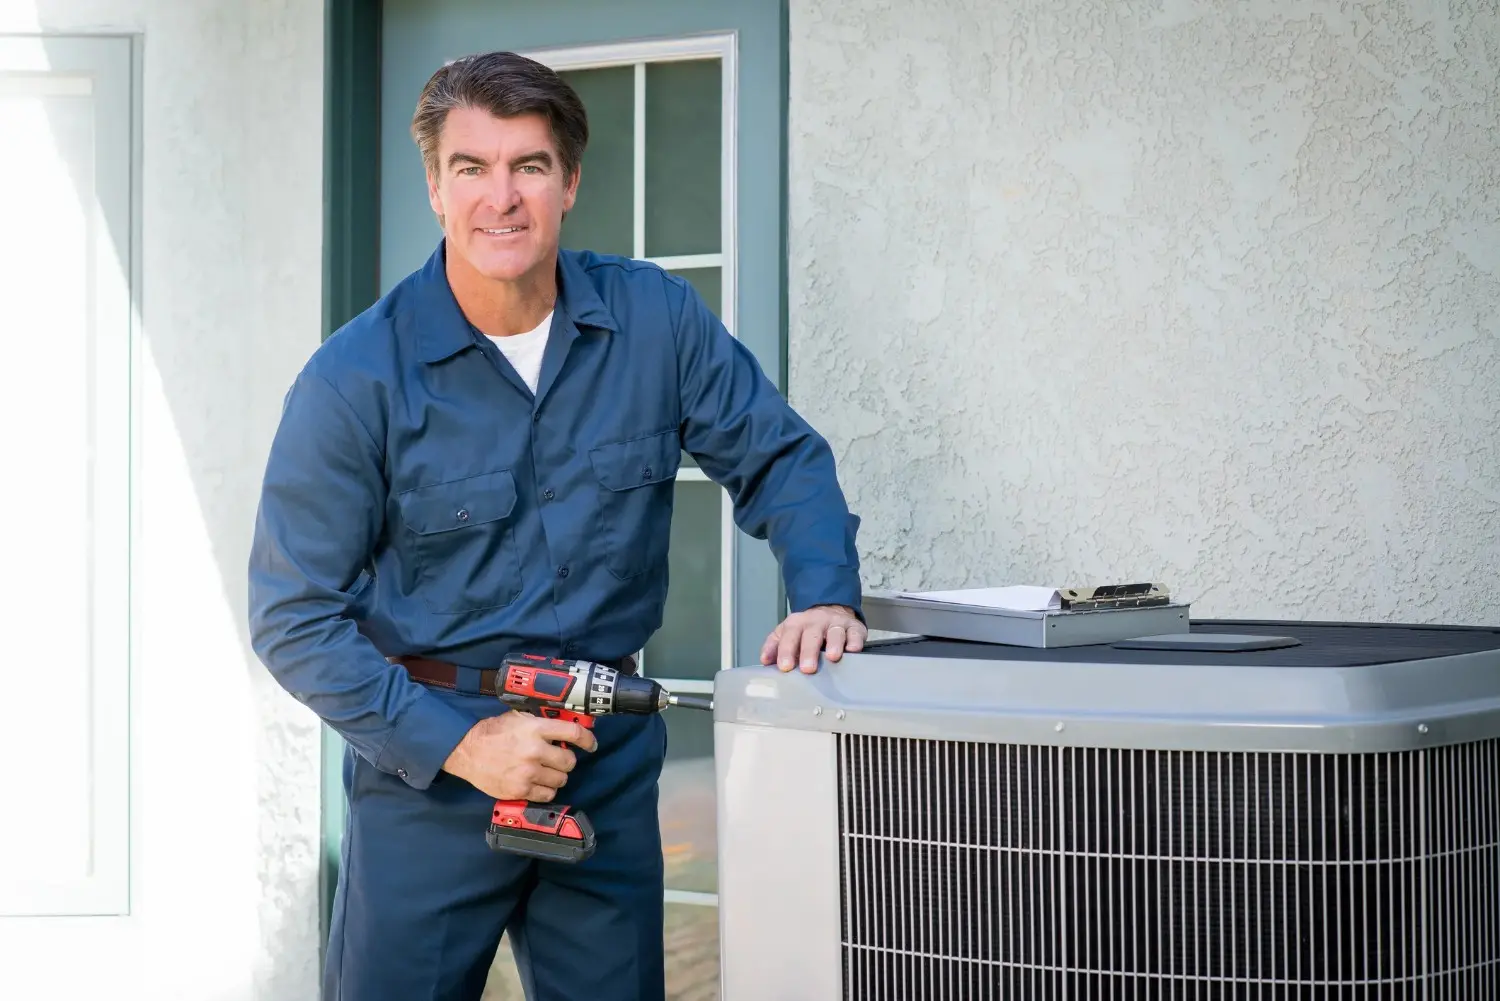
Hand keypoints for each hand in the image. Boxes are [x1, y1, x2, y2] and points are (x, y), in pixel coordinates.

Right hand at [442, 710, 597, 801]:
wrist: (467, 751)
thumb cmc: (492, 732)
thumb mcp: (517, 717)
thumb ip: (540, 721)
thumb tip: (564, 725)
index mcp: (536, 729)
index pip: (574, 733)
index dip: (588, 740)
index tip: (591, 745)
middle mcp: (535, 750)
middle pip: (570, 761)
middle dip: (566, 760)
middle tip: (557, 759)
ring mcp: (528, 772)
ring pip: (561, 779)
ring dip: (557, 776)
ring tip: (545, 771)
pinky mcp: (520, 790)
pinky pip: (548, 794)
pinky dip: (546, 789)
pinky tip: (538, 782)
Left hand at [760, 603, 866, 673]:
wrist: (831, 610)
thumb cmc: (807, 629)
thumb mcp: (786, 633)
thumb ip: (774, 645)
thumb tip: (765, 660)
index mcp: (797, 624)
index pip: (789, 636)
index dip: (786, 651)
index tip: (785, 666)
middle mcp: (816, 621)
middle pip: (811, 635)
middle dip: (809, 651)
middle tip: (807, 668)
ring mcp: (836, 624)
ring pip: (835, 633)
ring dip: (834, 644)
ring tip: (832, 657)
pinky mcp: (854, 627)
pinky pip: (855, 633)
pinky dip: (855, 641)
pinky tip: (853, 650)